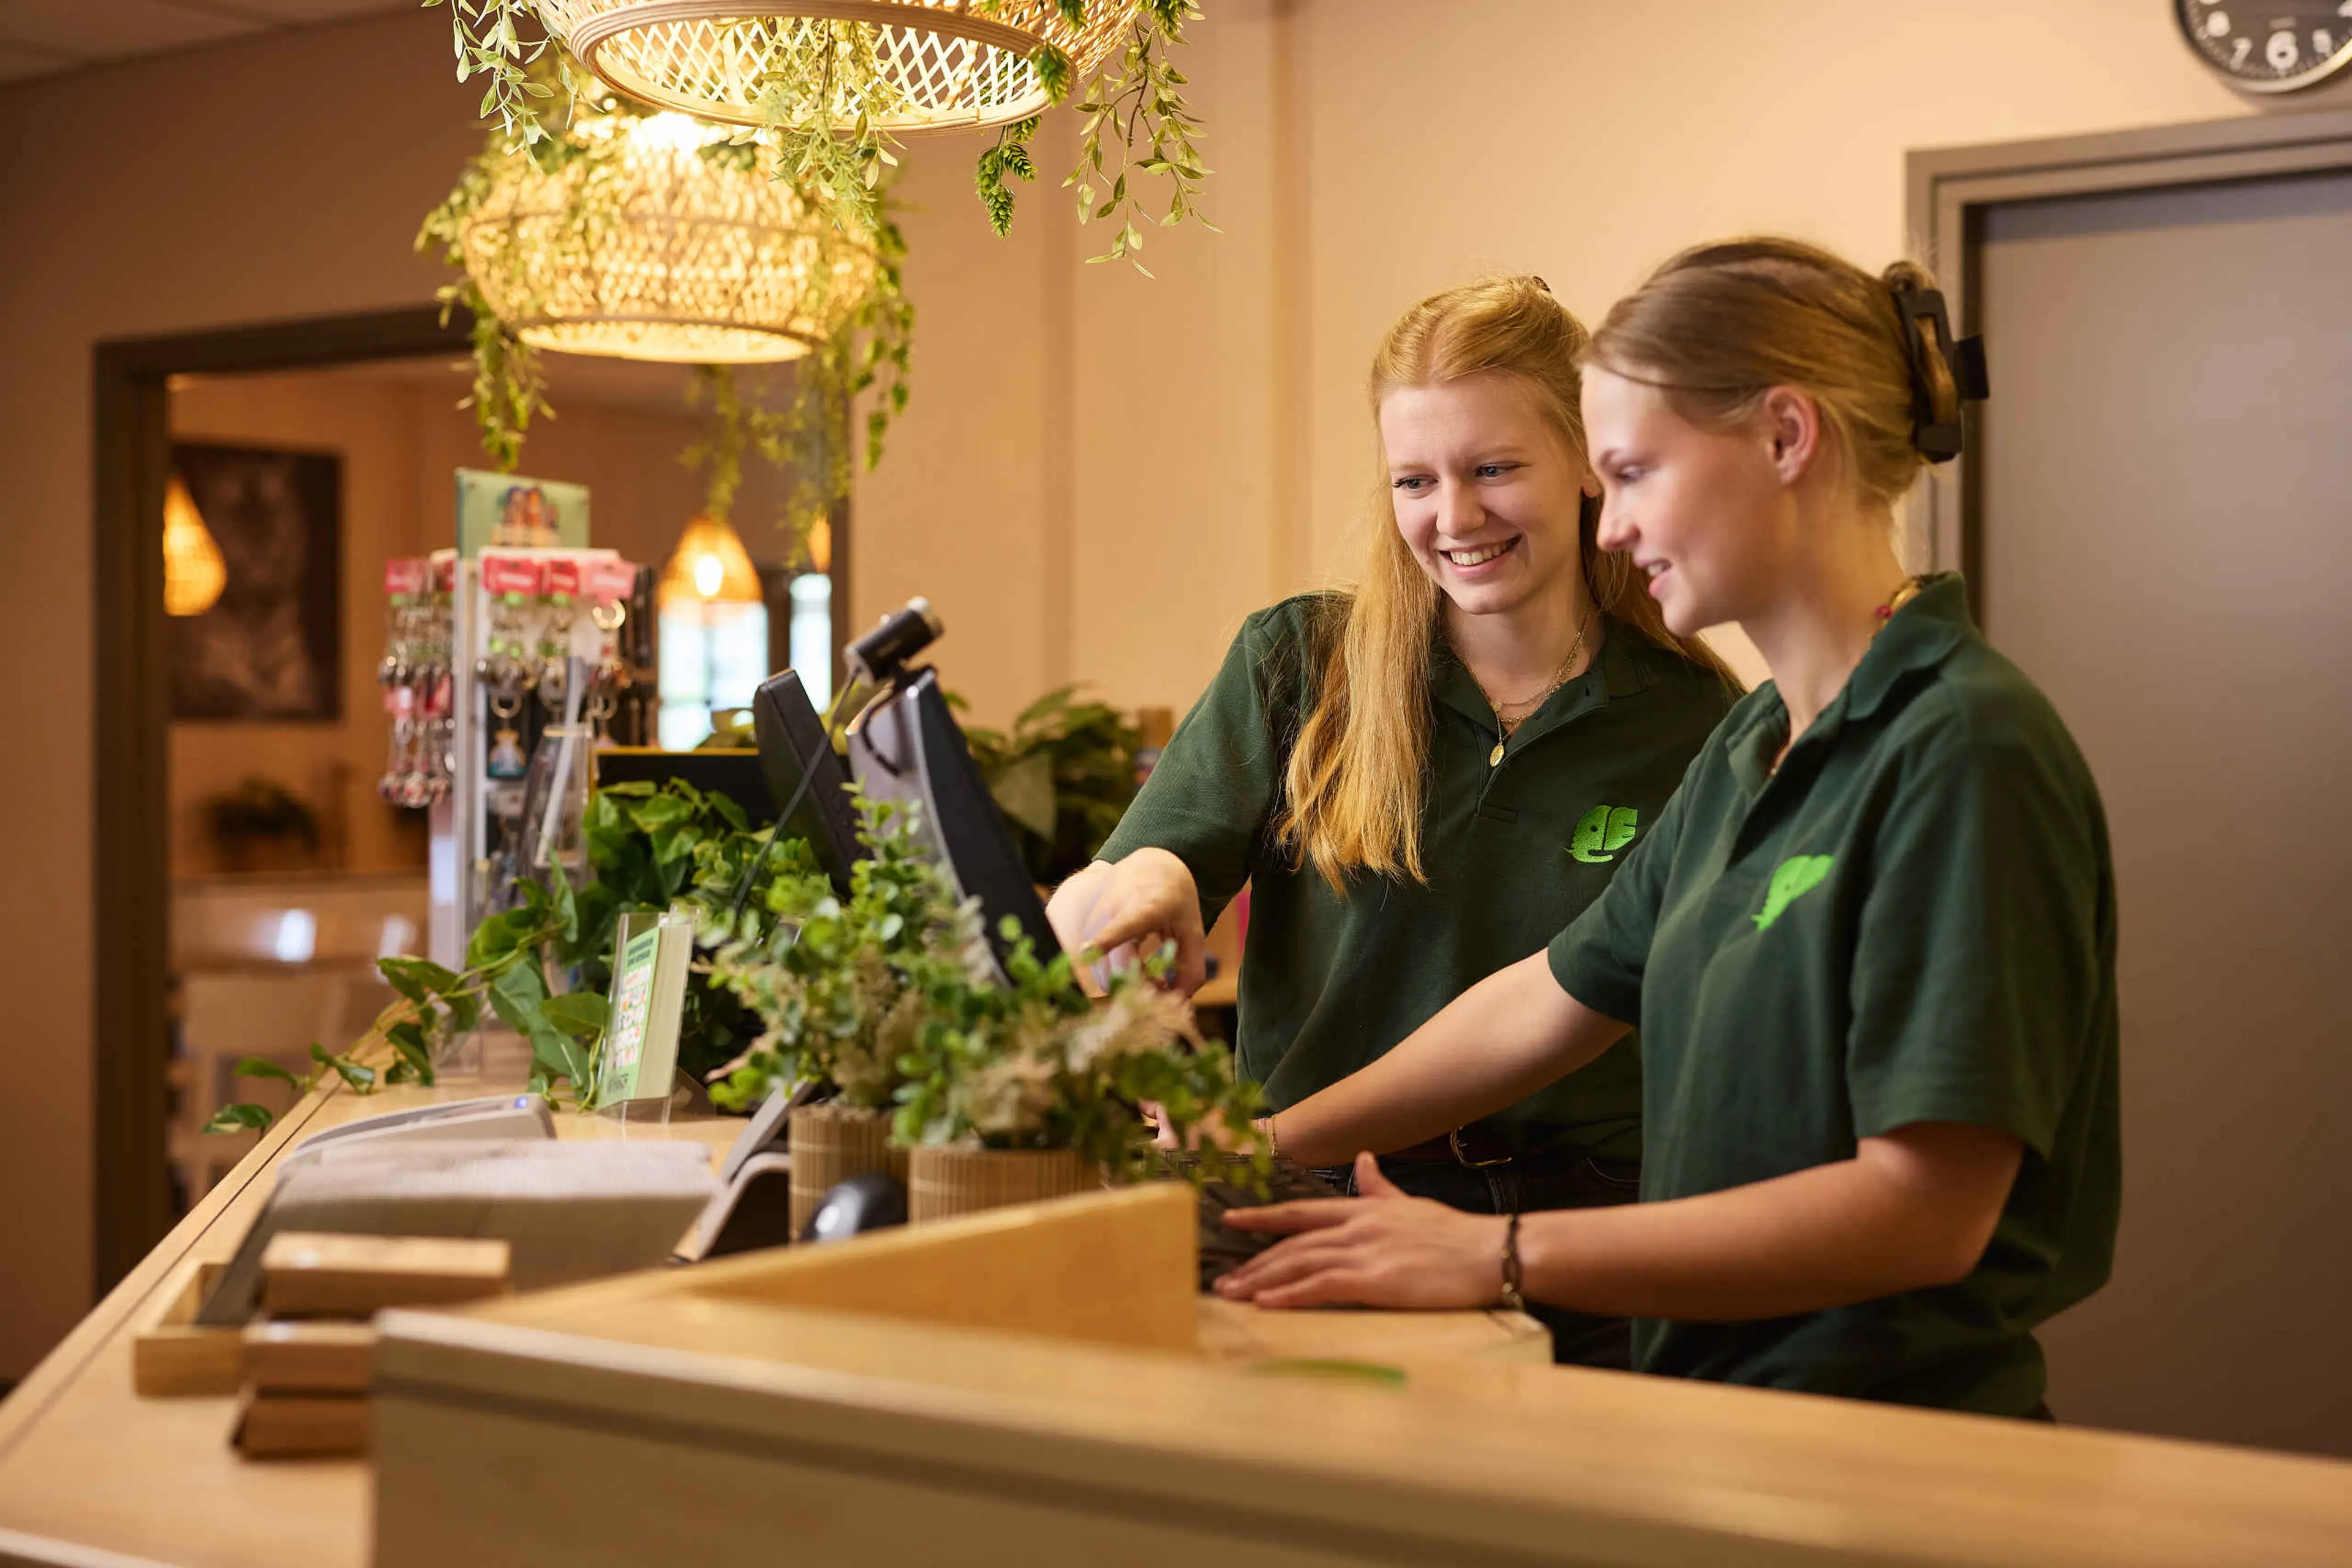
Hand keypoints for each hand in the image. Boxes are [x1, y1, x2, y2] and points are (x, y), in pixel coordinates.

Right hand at [1043, 848, 1206, 995]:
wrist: (1150, 865)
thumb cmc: (1174, 899)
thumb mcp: (1192, 929)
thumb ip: (1192, 968)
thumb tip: (1177, 1001)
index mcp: (1145, 907)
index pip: (1121, 925)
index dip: (1104, 940)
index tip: (1088, 952)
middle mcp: (1112, 908)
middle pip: (1109, 963)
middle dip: (1133, 988)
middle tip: (1158, 985)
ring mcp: (1094, 915)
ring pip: (1098, 968)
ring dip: (1122, 982)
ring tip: (1147, 972)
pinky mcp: (1085, 925)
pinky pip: (1094, 963)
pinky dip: (1113, 973)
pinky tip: (1133, 966)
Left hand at [1212, 1153, 1507, 1309]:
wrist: (1491, 1251)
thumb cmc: (1455, 1235)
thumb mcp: (1411, 1205)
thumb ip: (1380, 1188)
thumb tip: (1364, 1159)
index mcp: (1363, 1210)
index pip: (1300, 1212)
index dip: (1263, 1216)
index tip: (1230, 1220)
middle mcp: (1357, 1228)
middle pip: (1292, 1244)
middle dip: (1253, 1262)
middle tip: (1221, 1280)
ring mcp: (1366, 1253)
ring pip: (1300, 1264)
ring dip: (1261, 1281)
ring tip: (1231, 1295)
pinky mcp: (1377, 1281)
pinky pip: (1323, 1287)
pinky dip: (1291, 1296)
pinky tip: (1267, 1305)